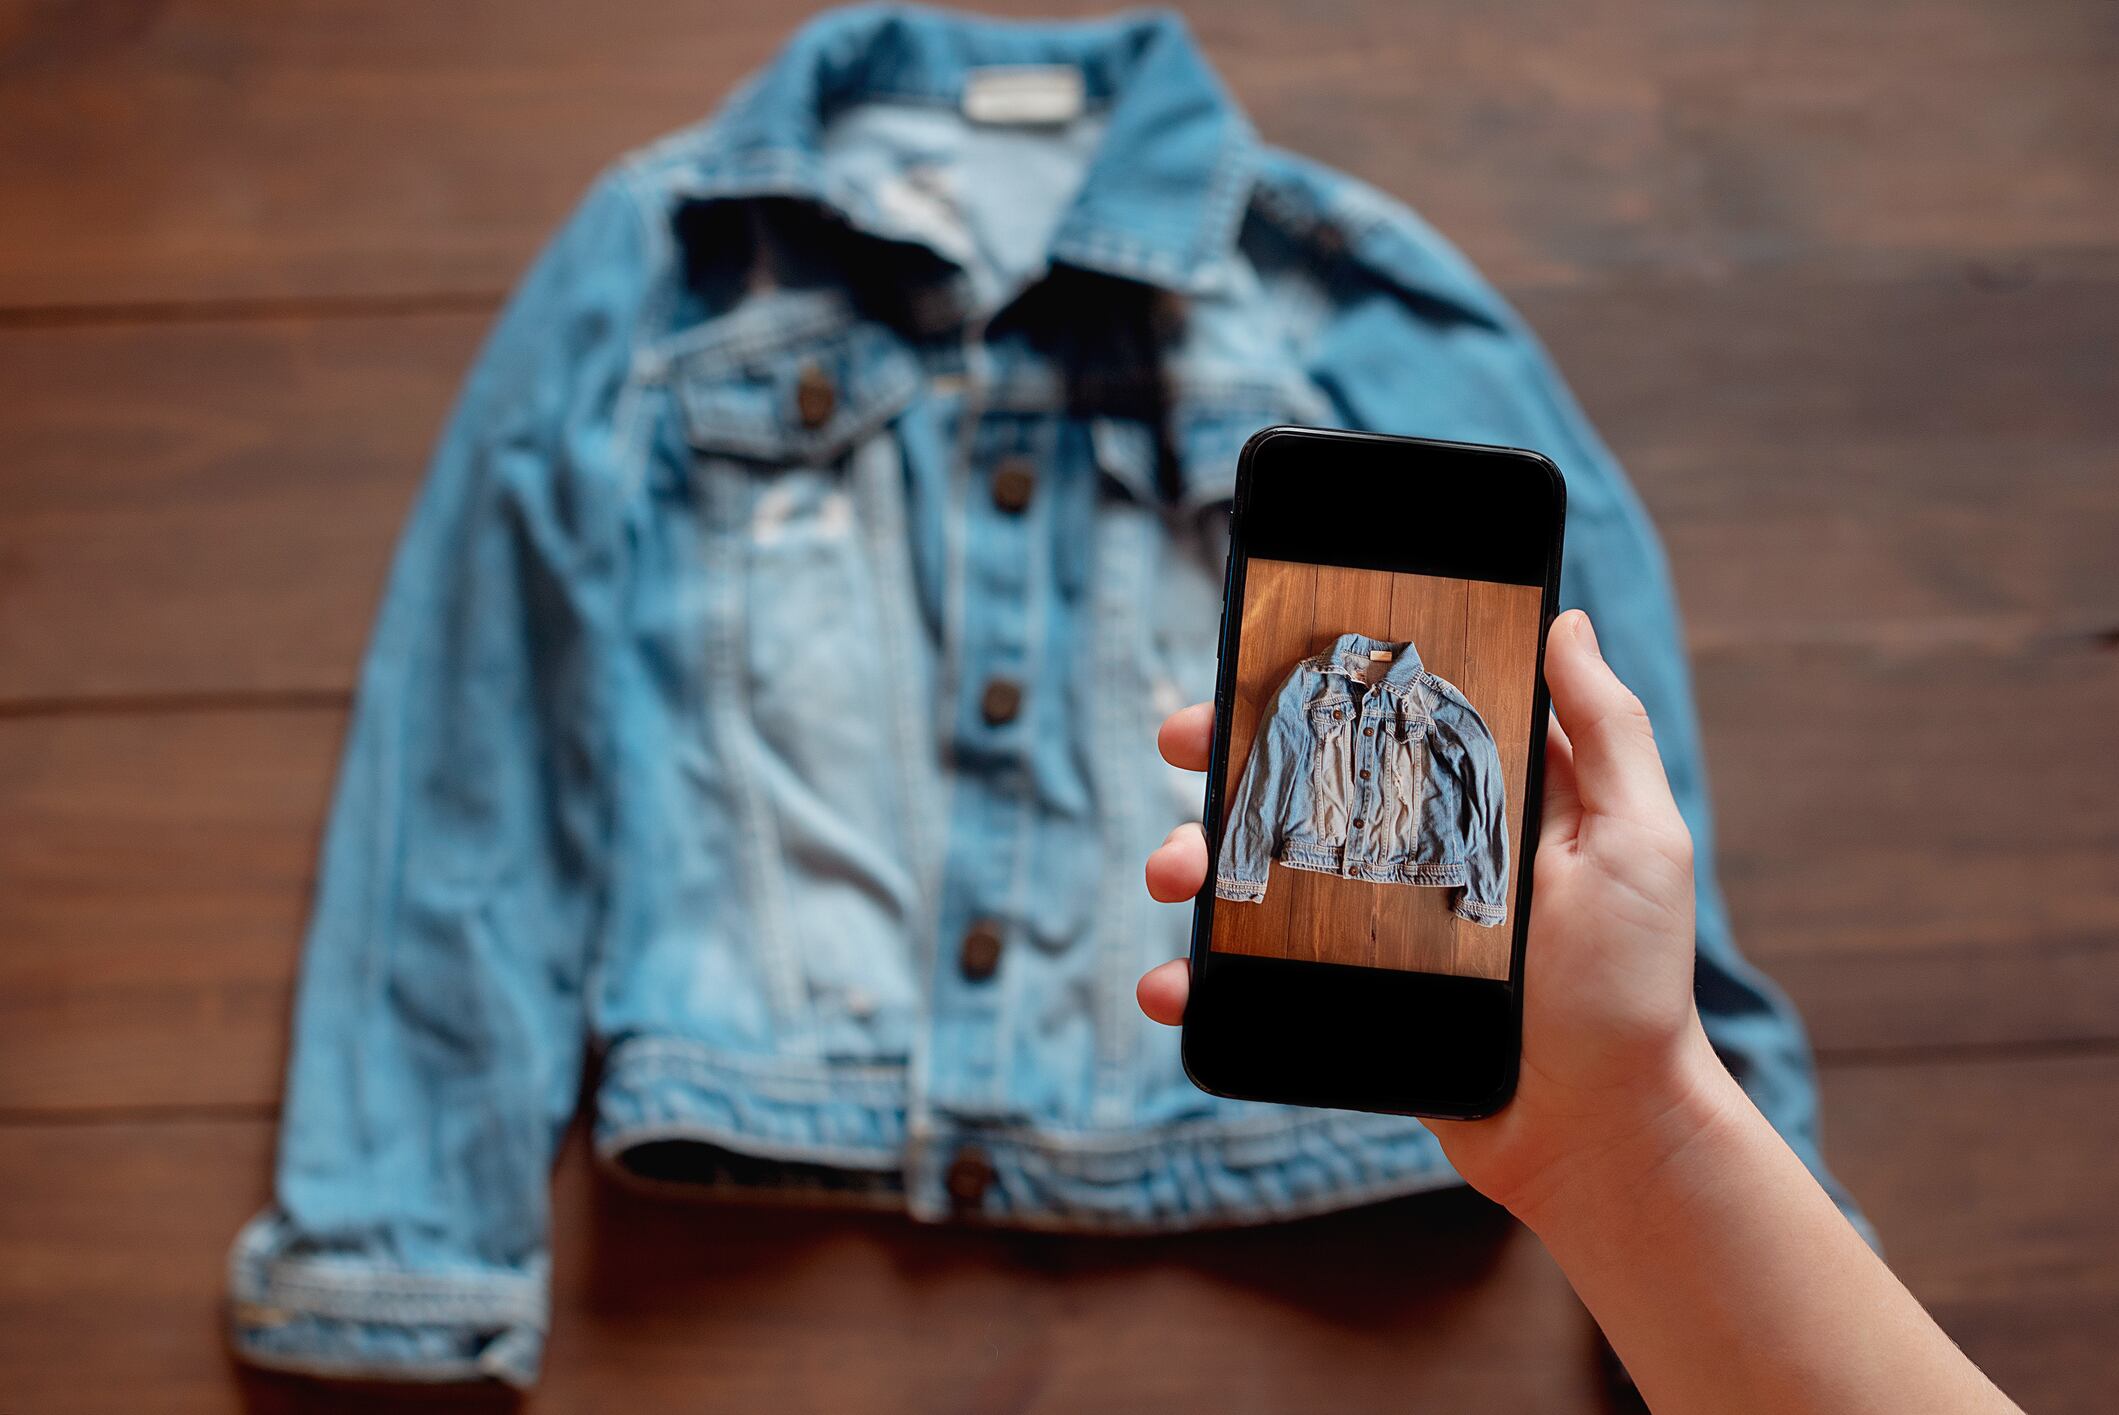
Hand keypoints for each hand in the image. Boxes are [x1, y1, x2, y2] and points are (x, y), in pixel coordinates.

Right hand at [1139, 608, 1740, 1223]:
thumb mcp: (1639, 840)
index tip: (1250, 661)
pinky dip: (1195, 976)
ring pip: (1257, 874)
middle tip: (1179, 744)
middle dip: (1224, 760)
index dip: (1314, 684)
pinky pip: (1250, 977)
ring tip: (1172, 875)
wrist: (1600, 1130)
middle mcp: (1411, 850)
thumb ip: (1606, 733)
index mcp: (1474, 799)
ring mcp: (1368, 925)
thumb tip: (1566, 623)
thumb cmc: (1634, 984)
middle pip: (1298, 783)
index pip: (1380, 717)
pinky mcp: (1342, 995)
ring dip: (1194, 859)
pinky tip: (1171, 982)